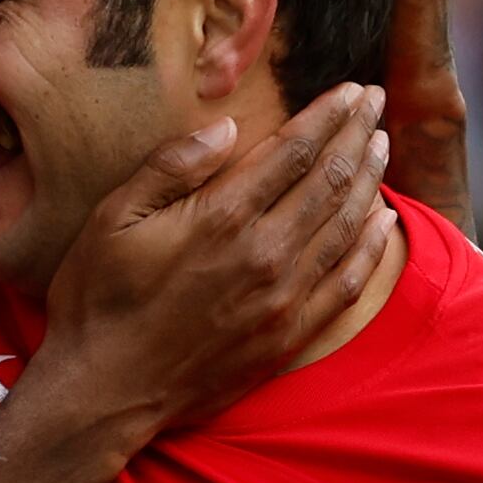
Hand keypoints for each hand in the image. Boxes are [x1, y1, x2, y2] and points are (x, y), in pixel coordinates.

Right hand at [26, 83, 392, 449]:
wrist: (103, 392)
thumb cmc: (97, 300)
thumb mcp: (112, 218)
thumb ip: (171, 166)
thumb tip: (227, 126)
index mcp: (221, 216)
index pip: (294, 151)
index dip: (328, 115)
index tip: (350, 91)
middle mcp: (264, 253)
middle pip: (329, 180)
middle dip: (356, 134)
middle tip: (376, 102)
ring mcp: (283, 298)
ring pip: (346, 224)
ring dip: (369, 178)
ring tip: (381, 144)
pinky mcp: (288, 335)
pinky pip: (347, 282)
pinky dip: (372, 247)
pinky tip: (384, 220)